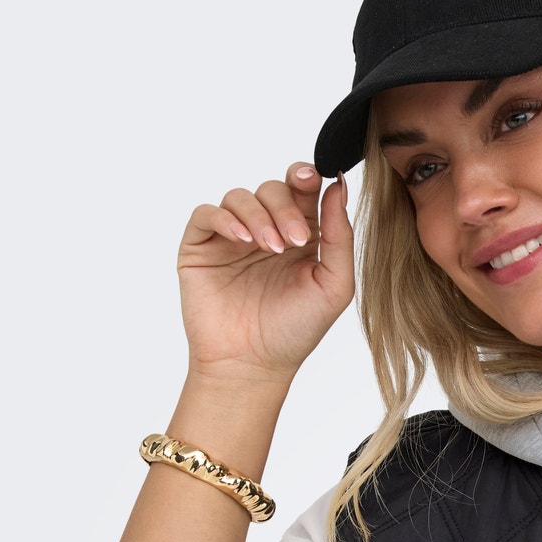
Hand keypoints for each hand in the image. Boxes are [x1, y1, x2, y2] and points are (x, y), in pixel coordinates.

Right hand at [176, 160, 355, 383]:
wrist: (254, 365)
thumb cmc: (295, 331)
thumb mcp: (333, 286)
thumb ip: (340, 236)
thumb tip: (338, 185)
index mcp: (300, 235)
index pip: (301, 190)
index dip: (305, 176)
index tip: (311, 178)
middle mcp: (266, 230)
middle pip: (272, 189)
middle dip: (284, 208)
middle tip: (294, 242)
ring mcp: (232, 237)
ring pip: (240, 196)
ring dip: (258, 216)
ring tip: (269, 249)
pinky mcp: (201, 246)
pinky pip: (206, 213)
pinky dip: (225, 218)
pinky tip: (242, 239)